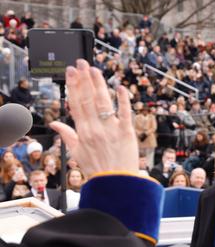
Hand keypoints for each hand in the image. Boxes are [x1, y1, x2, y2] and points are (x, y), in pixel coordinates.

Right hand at [49, 60, 138, 177]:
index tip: (71, 72)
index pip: (76, 104)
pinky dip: (123, 100)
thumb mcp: (76, 153)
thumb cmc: (97, 169)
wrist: (116, 183)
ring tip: (94, 70)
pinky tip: (120, 87)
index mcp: (83, 132)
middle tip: (80, 63)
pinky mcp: (127, 133)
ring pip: (103, 103)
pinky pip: (125, 113)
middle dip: (83, 80)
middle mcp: (95, 129)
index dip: (73, 87)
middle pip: (87, 100)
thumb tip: (55, 124)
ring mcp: (111, 130)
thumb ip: (67, 135)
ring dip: (99, 85)